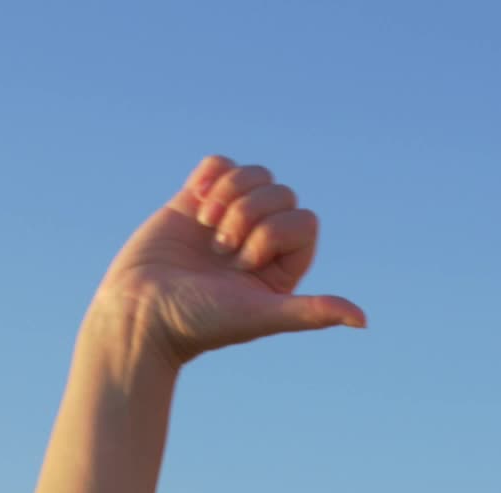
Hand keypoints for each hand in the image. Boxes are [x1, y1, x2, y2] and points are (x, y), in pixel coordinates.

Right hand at [97, 156, 365, 368]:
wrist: (137, 313)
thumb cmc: (199, 322)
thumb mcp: (261, 316)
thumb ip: (311, 312)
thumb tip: (363, 320)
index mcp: (281, 266)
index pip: (304, 220)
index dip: (274, 233)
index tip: (243, 265)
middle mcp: (258, 239)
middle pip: (281, 193)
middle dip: (249, 215)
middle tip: (220, 251)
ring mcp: (227, 217)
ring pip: (253, 174)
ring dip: (229, 194)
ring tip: (205, 227)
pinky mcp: (194, 201)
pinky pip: (219, 163)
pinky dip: (210, 175)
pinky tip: (194, 201)